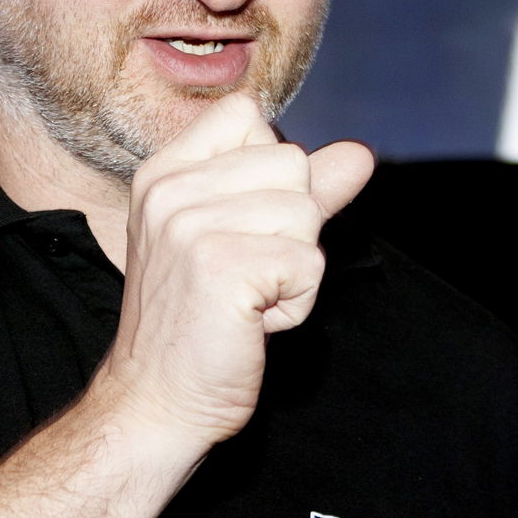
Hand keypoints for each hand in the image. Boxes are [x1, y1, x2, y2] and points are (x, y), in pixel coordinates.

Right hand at [94, 94, 374, 449]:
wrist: (157, 402)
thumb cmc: (198, 325)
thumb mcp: (242, 239)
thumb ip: (300, 190)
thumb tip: (360, 154)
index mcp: (164, 173)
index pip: (246, 116)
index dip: (268, 169)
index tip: (238, 226)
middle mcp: (171, 190)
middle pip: (291, 163)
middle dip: (290, 227)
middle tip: (244, 275)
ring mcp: (191, 225)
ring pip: (305, 213)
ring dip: (295, 268)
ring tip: (246, 299)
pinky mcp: (222, 264)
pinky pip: (308, 263)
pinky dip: (295, 303)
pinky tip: (251, 322)